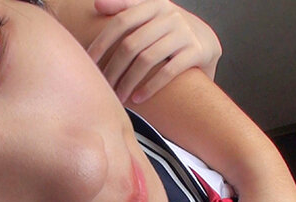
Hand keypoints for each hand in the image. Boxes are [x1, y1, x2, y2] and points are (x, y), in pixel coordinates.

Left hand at [88, 0, 221, 103]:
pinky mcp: (197, 52)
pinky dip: (150, 87)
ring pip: (147, 59)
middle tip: (104, 86)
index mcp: (154, 5)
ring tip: (119, 97)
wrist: (207, 42)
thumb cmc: (169, 31)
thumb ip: (126, 7)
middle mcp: (170, 15)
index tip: (89, 61)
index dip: (102, 42)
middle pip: (131, 44)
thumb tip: (97, 4)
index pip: (121, 21)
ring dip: (128, 82)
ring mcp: (184, 33)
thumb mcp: (151, 14)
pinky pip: (168, 71)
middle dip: (114, 68)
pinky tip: (138, 98)